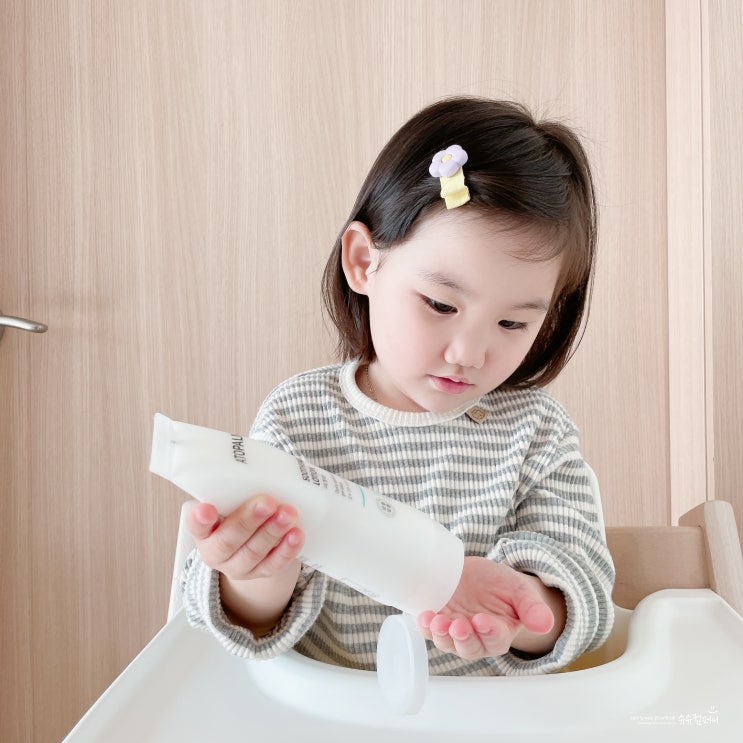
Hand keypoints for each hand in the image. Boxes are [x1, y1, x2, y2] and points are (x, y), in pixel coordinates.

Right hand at [185, 494, 304, 581]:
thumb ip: (236, 491)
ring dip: (272, 532)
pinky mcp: (261, 573)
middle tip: (267, 502)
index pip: (196, 526)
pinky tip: (296, 534)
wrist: (252, 543)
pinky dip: (287, 549)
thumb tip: (261, 468)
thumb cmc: (240, 512)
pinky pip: (274, 565)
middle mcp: (216, 552)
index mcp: (203, 532)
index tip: (206, 508)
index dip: (199, 519)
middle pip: (229, 539)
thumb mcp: (231, 503)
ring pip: (253, 552)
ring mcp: (238, 566)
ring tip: (288, 513)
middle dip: (249, 520)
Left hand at [417, 556, 562, 660]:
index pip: (495, 639)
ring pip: (447, 642)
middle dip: (463, 638)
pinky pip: (429, 630)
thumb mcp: (519, 590)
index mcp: (499, 634)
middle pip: (469, 647)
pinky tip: (423, 616)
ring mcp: (454, 630)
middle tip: (458, 625)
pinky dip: (424, 626)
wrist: (477, 574)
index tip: (482, 620)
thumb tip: (545, 624)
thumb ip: (532, 608)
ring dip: (441, 634)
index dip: (489, 632)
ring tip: (437, 621)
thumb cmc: (500, 584)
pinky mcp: (437, 620)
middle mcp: (476, 638)